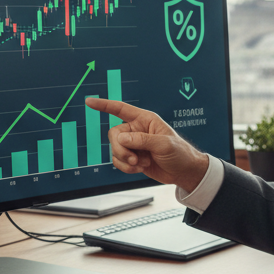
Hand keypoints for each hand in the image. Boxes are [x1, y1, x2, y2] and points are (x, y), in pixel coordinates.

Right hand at [86, 97, 208, 192]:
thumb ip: (142, 140)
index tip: (89, 102)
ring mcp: (134, 144)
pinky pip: (118, 161)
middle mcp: (137, 130)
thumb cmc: (180, 153)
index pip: (121, 109)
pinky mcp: (132, 157)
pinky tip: (140, 168)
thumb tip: (121, 139)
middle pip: (114, 134)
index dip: (104, 105)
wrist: (183, 172)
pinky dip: (126, 167)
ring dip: (126, 160)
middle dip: (121, 149)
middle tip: (135, 158)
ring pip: (115, 149)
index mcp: (145, 120)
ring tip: (142, 163)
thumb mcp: (164, 144)